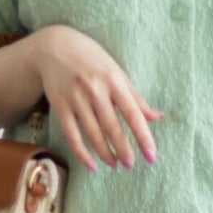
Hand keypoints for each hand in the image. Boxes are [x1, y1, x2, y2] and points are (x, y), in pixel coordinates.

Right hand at [31, 25, 164, 171]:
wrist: (55, 47)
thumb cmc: (92, 60)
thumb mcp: (117, 72)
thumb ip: (136, 97)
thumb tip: (157, 118)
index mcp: (114, 81)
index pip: (133, 114)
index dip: (143, 137)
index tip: (152, 156)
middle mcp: (95, 90)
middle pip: (112, 127)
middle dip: (123, 150)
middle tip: (131, 165)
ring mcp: (76, 99)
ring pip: (93, 134)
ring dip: (105, 153)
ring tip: (115, 165)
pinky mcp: (60, 106)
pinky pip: (72, 135)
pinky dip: (82, 152)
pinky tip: (91, 165)